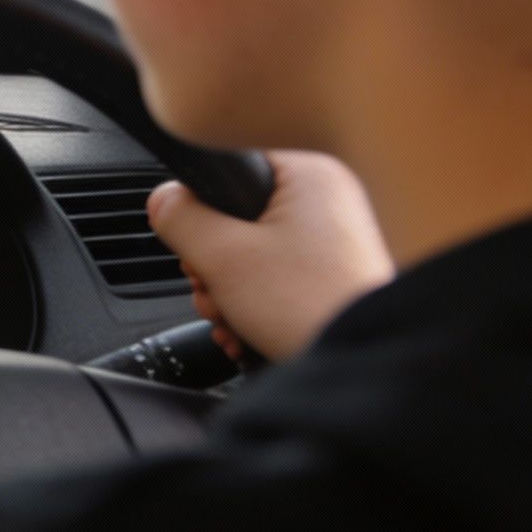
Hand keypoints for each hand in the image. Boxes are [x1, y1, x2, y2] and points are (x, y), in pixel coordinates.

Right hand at [148, 151, 392, 361]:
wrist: (368, 363)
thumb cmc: (310, 306)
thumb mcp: (222, 256)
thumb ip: (179, 218)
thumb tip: (162, 200)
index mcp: (309, 174)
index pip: (228, 168)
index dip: (199, 210)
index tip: (197, 249)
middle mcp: (328, 198)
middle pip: (236, 216)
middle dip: (211, 263)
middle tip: (213, 289)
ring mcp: (336, 237)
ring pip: (252, 250)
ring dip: (226, 288)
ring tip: (232, 317)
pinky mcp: (335, 272)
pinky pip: (277, 273)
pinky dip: (253, 301)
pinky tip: (246, 328)